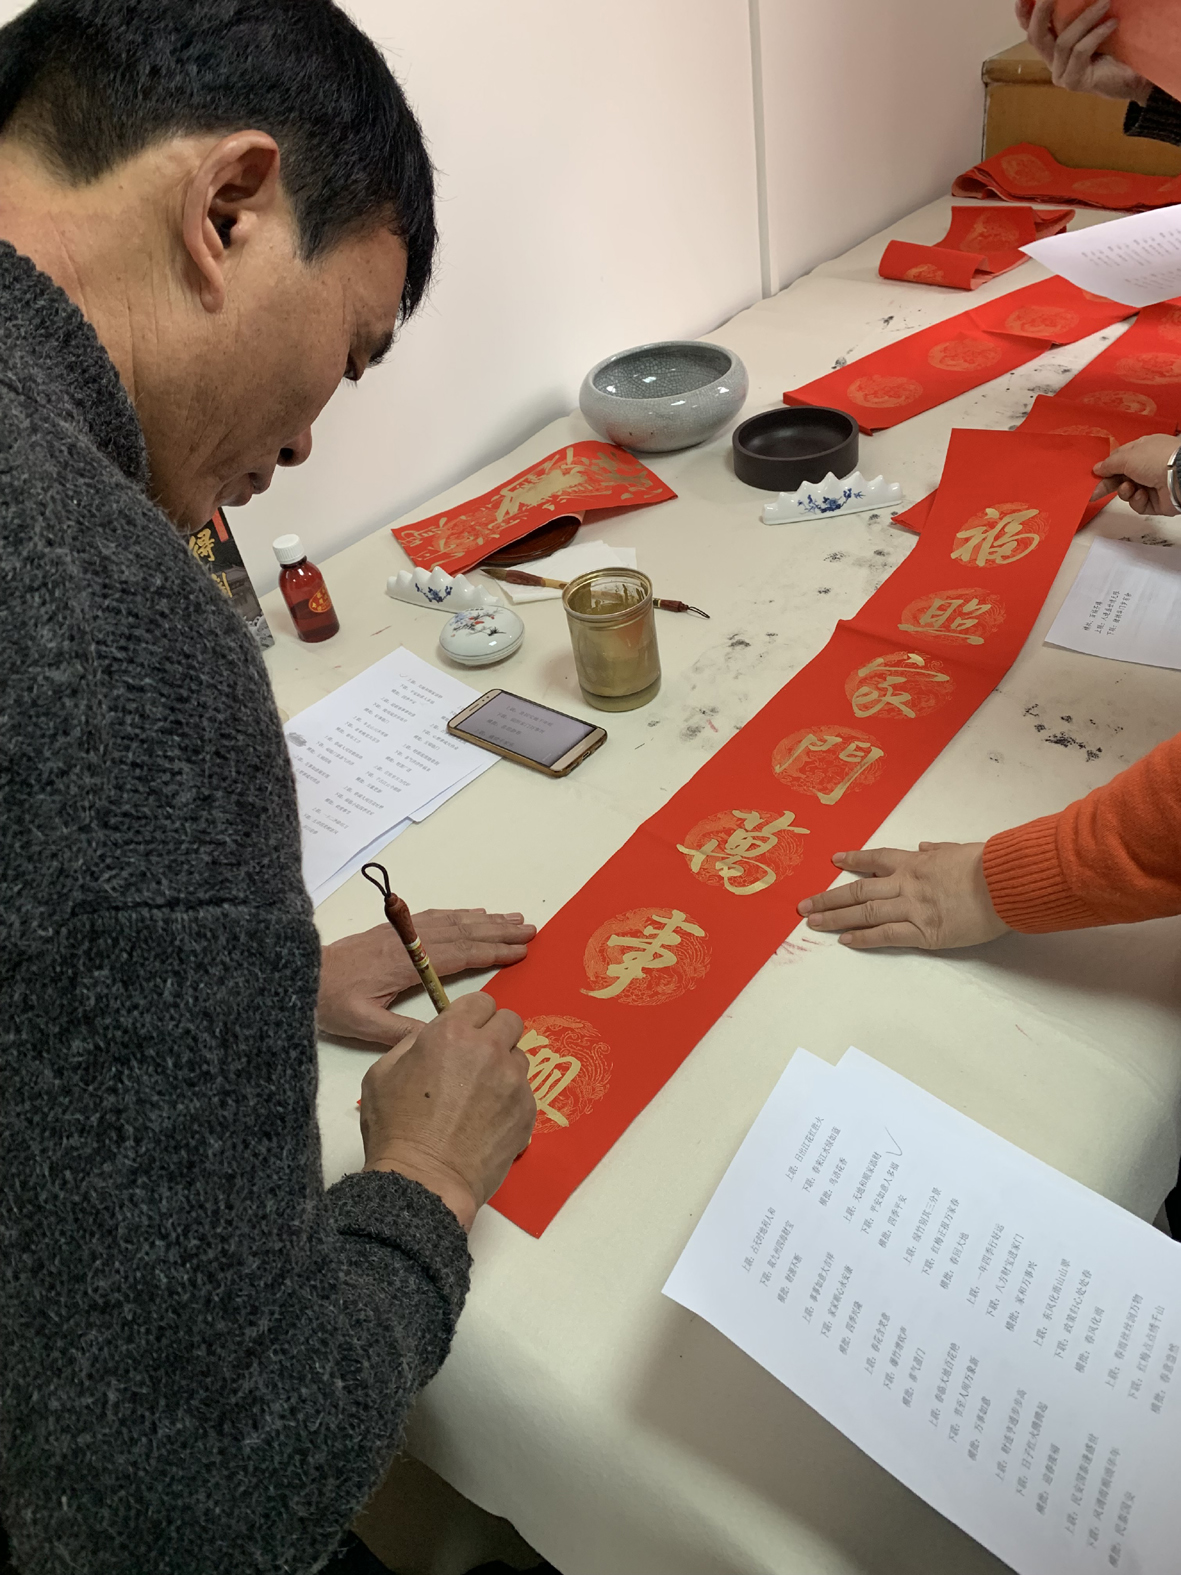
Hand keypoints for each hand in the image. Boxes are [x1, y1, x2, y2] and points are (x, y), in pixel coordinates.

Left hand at [317, 908, 535, 1045]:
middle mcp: (408, 941)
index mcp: (405, 963)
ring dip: (486, 920)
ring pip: (452, 921)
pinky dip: (461, 914)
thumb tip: (444, 1037)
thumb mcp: (364, 1026)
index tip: (521, 951)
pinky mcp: (395, 930)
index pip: (459, 954)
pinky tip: (476, 915)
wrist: (300, 975)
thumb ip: (402, 1032)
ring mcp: (402, 932)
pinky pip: (436, 917)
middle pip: (462, 931)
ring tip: (514, 920)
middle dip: (499, 931)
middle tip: (532, 930)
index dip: (492, 951)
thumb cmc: (331, 1003)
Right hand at [360, 991, 535, 1230]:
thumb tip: (432, 1039)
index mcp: (451, 1034)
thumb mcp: (382, 1074)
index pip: (480, 1001)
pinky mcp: (528, 1110)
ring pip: (519, 1057)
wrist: (424, 1182)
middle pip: (510, 1021)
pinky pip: (525, 1091)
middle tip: (477, 1059)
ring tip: (482, 1095)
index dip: (471, 1016)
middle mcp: (488, 1050)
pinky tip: (489, 1120)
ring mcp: (513, 1080)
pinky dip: (511, 1099)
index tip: (465, 1032)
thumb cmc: (395, 1130)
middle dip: (494, 1034)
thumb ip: (411, 1045)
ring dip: (504, 1067)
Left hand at [796, 842, 1009, 949]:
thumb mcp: (959, 849)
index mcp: (916, 862)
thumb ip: (939, 850)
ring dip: (836, 918)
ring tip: (812, 923)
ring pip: (865, 912)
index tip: (834, 861)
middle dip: (828, 897)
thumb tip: (925, 846)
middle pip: (858, 889)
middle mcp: (906, 883)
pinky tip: (845, 941)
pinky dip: (864, 938)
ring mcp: (912, 908)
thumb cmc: (988, 865)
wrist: (1004, 883)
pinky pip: (887, 935)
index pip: (876, 858)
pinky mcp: (925, 932)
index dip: (853, 859)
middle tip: (803, 905)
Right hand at [1017, 0, 1151, 100]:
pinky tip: (1113, 23)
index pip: (1032, 29)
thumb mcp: (1095, 27)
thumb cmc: (1117, 52)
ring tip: (1105, 2)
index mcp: (1052, 47)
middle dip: (1041, 11)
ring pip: (1063, 42)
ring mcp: (1061, 74)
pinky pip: (1080, 52)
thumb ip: (1080, 15)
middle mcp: (1051, 61)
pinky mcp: (1073, 82)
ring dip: (1084, 19)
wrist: (1133, 80)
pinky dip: (1096, 34)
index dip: (1024, 12)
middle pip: (1036, 36)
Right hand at [1092, 433, 1179, 515]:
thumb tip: (1097, 468)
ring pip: (1127, 492)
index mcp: (1142, 450)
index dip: (1107, 467)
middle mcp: (1147, 466)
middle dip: (1108, 485)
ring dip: (1124, 492)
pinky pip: (1138, 504)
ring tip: (1129, 488)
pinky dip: (1137, 500)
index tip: (1095, 475)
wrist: (1180, 477)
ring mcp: (1152, 484)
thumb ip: (1109, 464)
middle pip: (1121, 477)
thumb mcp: (1126, 456)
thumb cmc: (1157, 459)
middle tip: (1096, 492)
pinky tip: (1143, 494)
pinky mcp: (1156, 501)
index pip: (1120, 459)